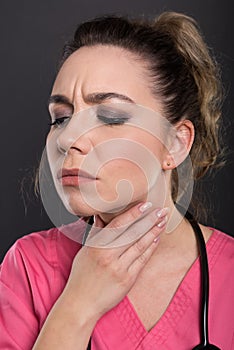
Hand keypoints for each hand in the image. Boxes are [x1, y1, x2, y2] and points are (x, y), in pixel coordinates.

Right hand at [63, 202, 168, 321]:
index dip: (133, 214)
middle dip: (149, 220)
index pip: (118, 225)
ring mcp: (119, 268)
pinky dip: (150, 248)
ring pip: (140, 245)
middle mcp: (108, 256)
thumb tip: (100, 216)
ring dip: (153, 232)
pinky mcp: (127, 280)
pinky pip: (142, 260)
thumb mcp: (85, 252)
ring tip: (162, 222)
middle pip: (133, 233)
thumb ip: (96, 233)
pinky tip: (156, 238)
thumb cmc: (81, 276)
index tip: (145, 205)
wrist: (81, 304)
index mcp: (96, 246)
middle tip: (161, 210)